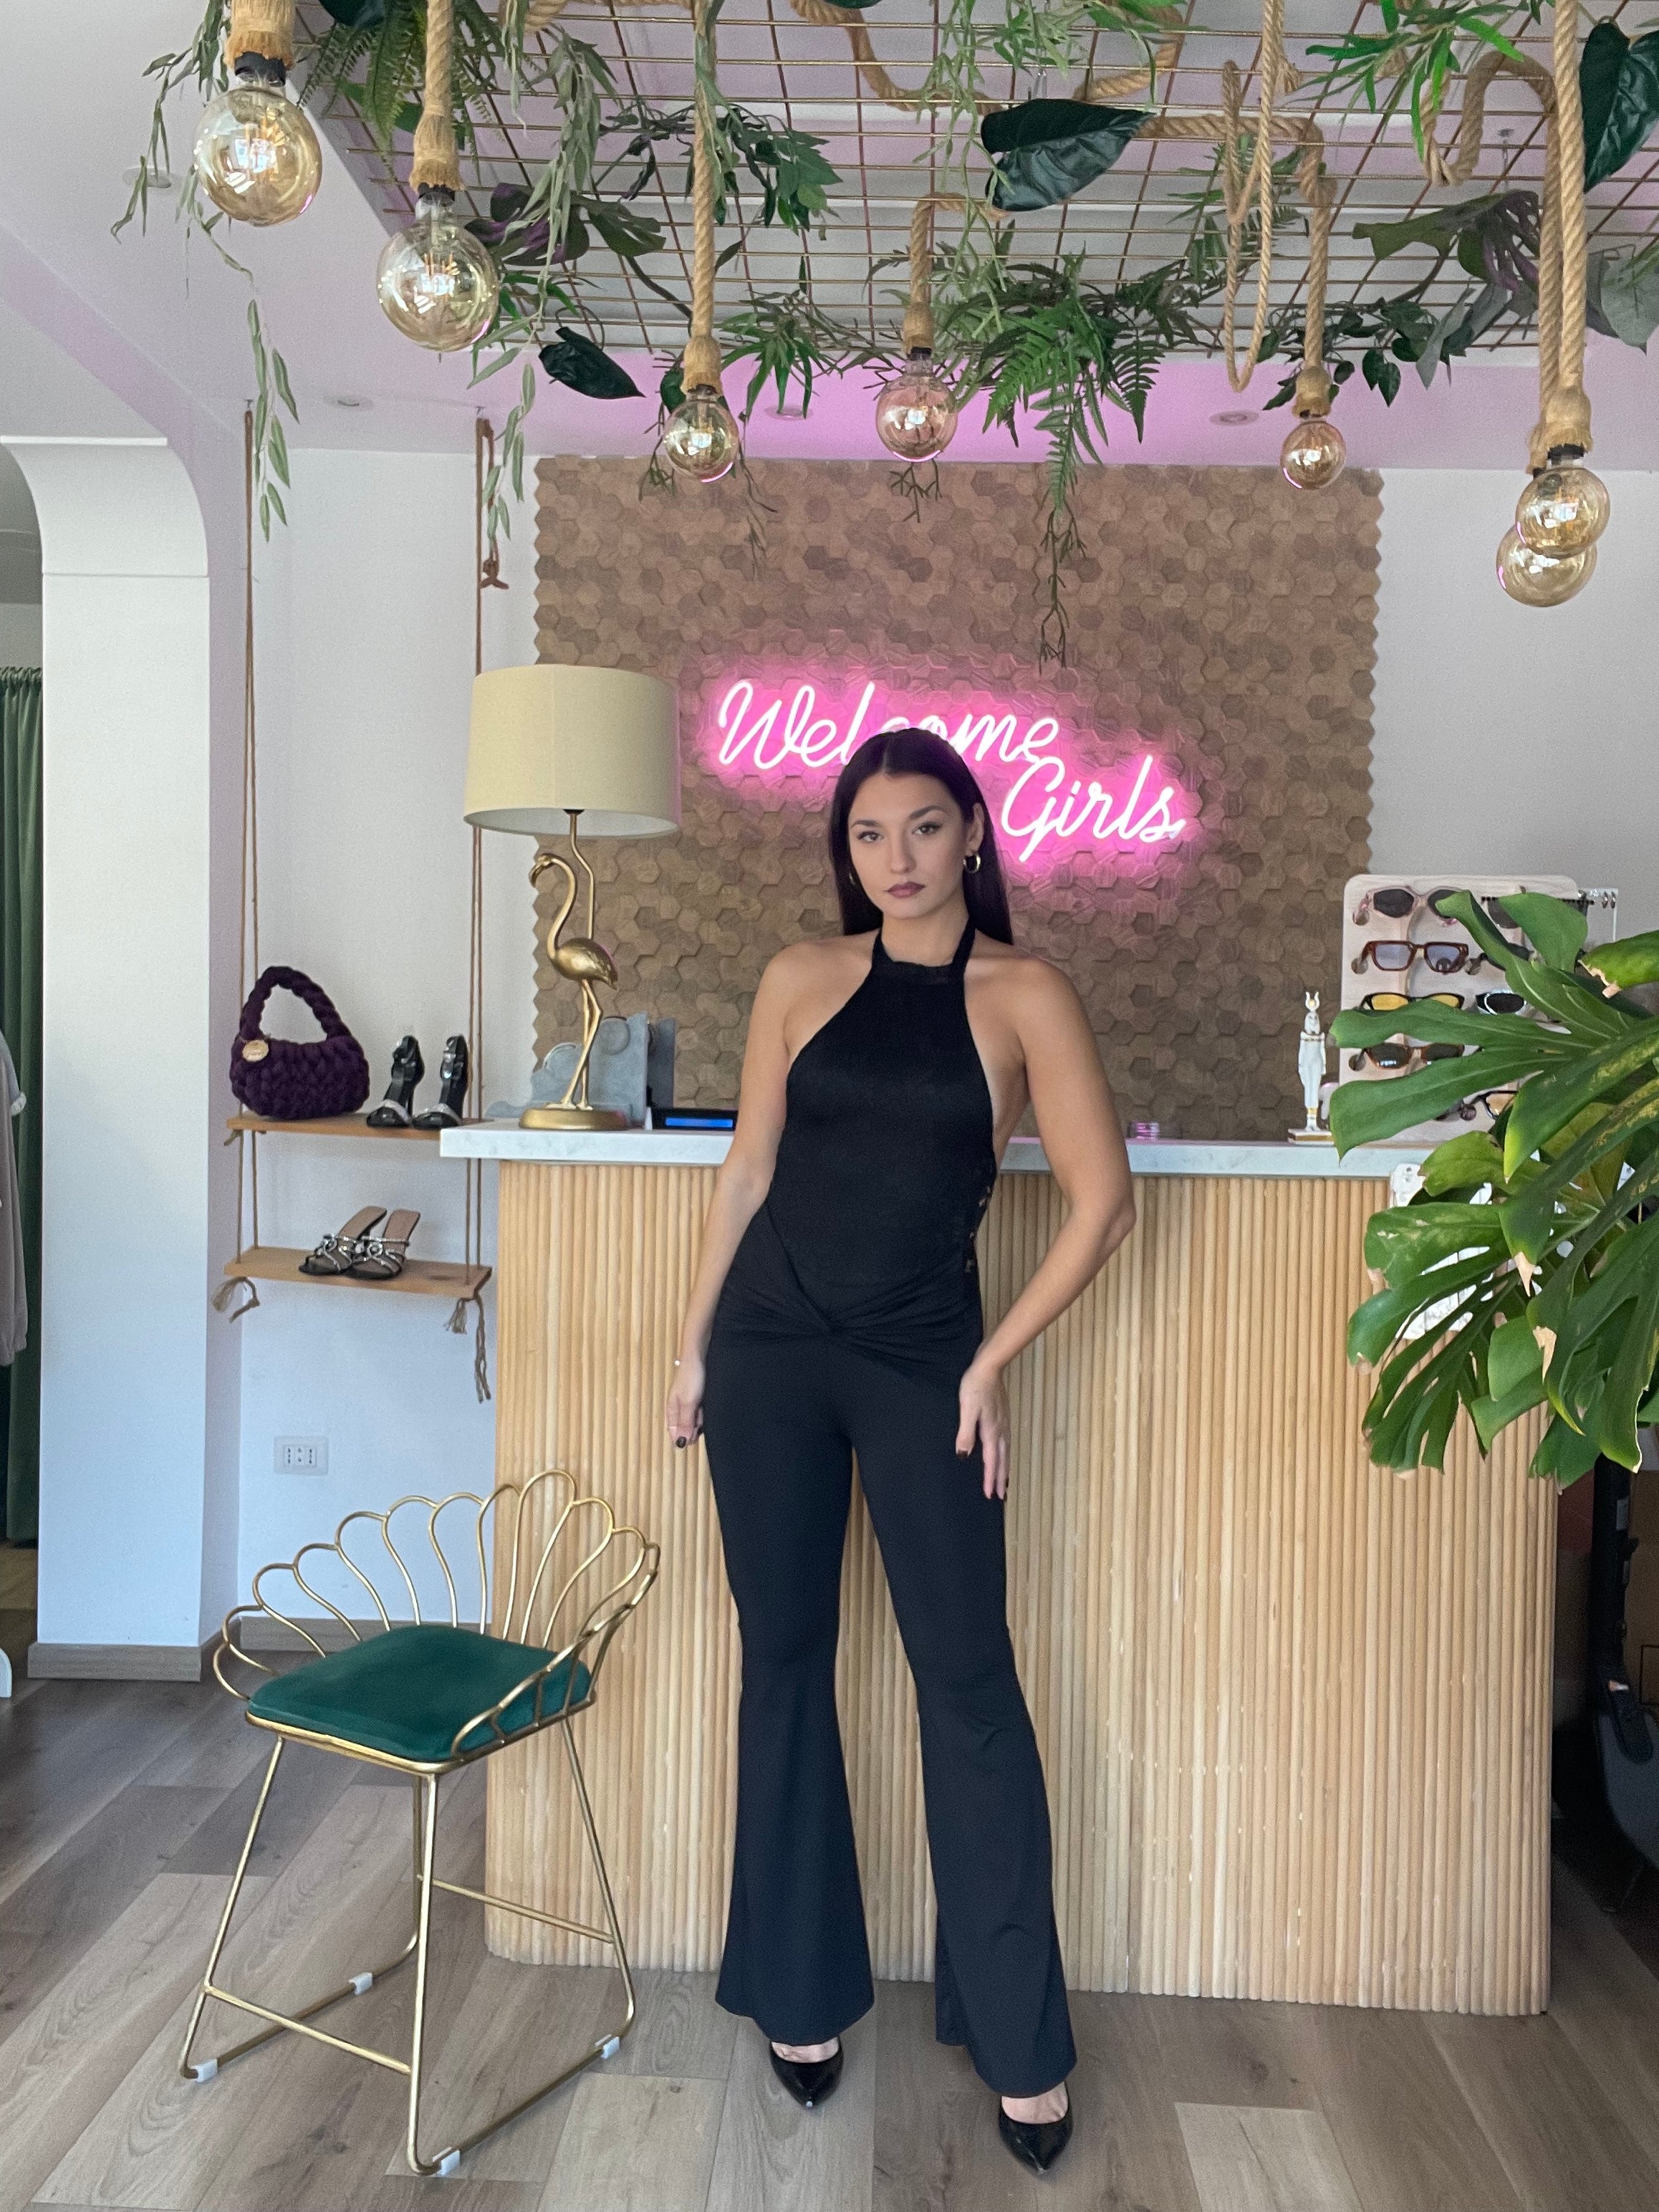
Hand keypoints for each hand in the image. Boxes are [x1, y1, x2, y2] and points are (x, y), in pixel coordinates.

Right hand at [666, 1351, 704, 1450]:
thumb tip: (680, 1443)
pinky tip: (707, 1407)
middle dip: (693, 1429)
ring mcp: (688, 1405)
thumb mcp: (689, 1403)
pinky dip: (704, 1413)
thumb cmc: (691, 1377)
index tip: (693, 1437)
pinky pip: (701, 1414)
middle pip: (685, 1429)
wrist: (699, 1357)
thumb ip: (685, 1422)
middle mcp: (678, 1410)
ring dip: (700, 1421)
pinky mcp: (697, 1400)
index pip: (674, 1433)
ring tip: (703, 1408)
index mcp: (671, 1411)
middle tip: (699, 1418)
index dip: (683, 1438)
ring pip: (694, 1422)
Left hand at [955, 1357, 1009, 1499]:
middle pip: (1002, 1460)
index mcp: (990, 1431)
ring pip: (1006, 1452)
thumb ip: (965, 1434)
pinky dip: (1006, 1454)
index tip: (990, 1496)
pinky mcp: (1003, 1416)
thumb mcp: (966, 1410)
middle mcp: (1000, 1430)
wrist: (989, 1367)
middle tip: (1002, 1496)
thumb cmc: (975, 1386)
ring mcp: (1004, 1423)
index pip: (991, 1462)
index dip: (990, 1479)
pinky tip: (1003, 1452)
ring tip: (1005, 1481)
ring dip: (1005, 1468)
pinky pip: (1006, 1443)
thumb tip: (963, 1456)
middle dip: (1001, 1479)